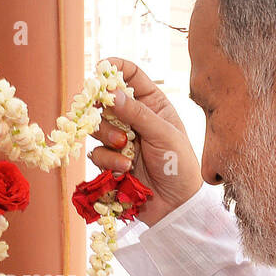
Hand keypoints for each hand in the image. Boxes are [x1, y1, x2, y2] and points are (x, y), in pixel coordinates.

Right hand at [89, 57, 201, 226]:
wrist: (176, 205)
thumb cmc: (179, 165)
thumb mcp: (163, 134)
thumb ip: (137, 113)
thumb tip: (110, 91)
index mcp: (152, 103)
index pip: (129, 75)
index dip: (113, 69)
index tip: (99, 73)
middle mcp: (134, 118)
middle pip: (104, 100)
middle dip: (102, 108)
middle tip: (103, 112)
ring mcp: (121, 140)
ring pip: (96, 127)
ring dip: (107, 136)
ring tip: (124, 147)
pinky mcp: (111, 161)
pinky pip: (97, 154)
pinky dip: (108, 160)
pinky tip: (125, 169)